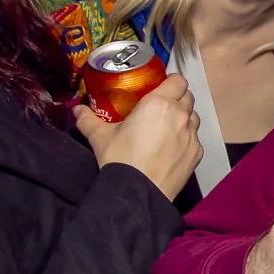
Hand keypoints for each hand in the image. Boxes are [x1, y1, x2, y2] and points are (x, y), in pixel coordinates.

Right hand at [74, 74, 201, 200]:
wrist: (139, 192)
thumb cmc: (121, 160)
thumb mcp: (100, 137)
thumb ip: (87, 120)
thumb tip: (77, 111)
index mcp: (159, 104)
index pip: (178, 80)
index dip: (171, 81)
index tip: (160, 87)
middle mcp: (180, 115)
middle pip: (187, 96)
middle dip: (177, 98)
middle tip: (160, 107)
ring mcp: (191, 135)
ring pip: (193, 117)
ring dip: (183, 118)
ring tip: (167, 128)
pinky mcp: (196, 153)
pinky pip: (194, 139)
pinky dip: (185, 140)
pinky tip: (170, 148)